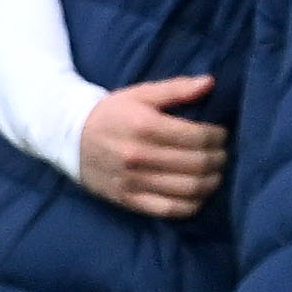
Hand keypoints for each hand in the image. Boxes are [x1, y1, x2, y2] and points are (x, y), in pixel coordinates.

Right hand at [73, 76, 224, 219]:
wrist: (69, 136)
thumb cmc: (111, 113)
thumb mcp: (140, 94)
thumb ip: (176, 89)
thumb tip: (210, 82)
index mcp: (145, 127)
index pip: (197, 137)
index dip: (217, 137)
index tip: (221, 134)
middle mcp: (139, 156)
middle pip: (197, 164)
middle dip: (218, 159)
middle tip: (222, 154)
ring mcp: (133, 181)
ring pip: (188, 189)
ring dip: (211, 182)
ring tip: (215, 173)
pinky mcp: (128, 199)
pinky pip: (169, 209)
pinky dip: (192, 205)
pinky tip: (198, 194)